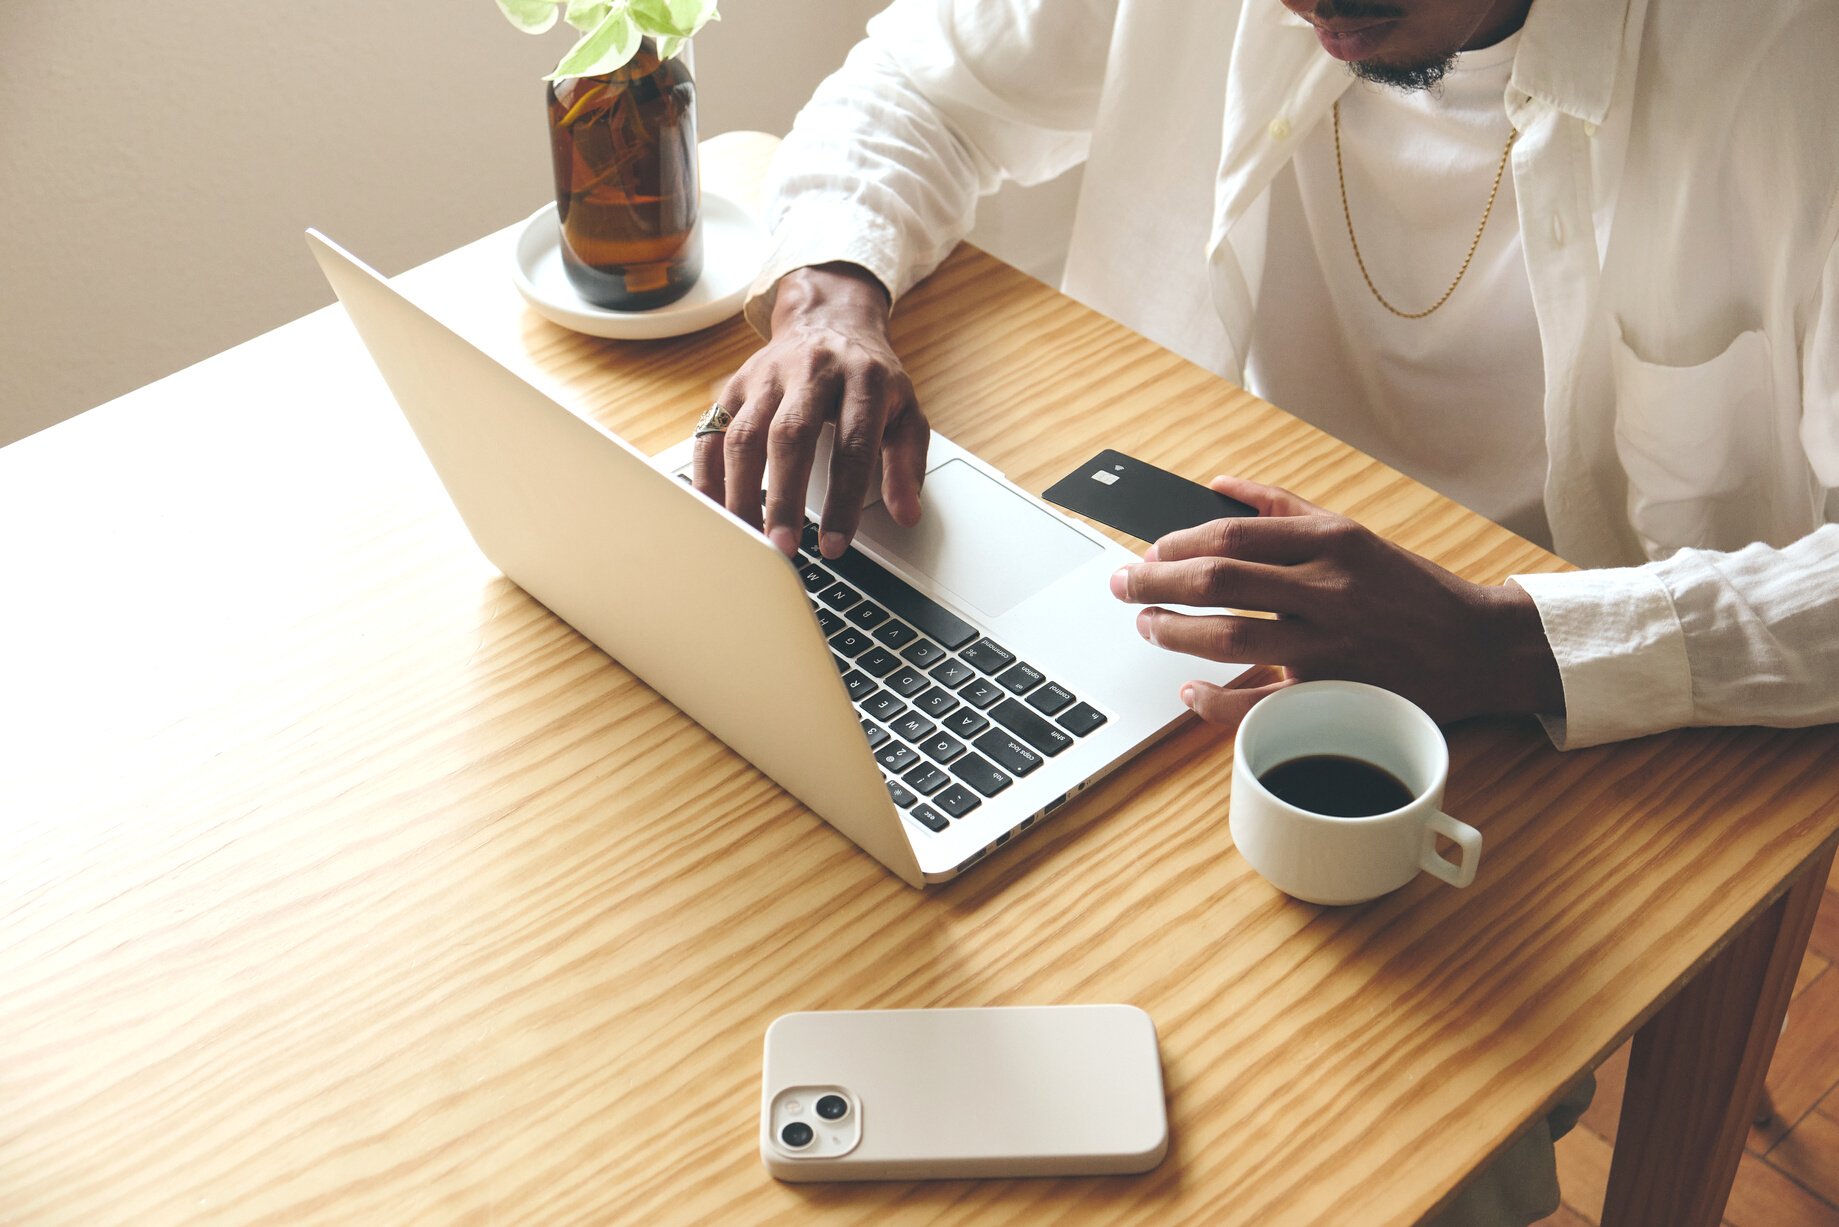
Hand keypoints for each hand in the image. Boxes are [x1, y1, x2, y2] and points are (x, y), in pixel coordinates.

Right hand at [694, 262, 928, 558]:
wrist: (830, 319)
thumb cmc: (869, 376)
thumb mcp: (906, 411)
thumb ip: (907, 463)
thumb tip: (907, 515)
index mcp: (861, 379)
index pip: (852, 445)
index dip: (843, 500)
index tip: (834, 545)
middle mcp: (811, 372)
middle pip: (790, 436)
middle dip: (784, 497)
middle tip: (782, 546)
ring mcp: (767, 377)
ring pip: (745, 434)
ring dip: (741, 491)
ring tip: (747, 536)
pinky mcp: (735, 384)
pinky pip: (712, 431)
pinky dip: (708, 473)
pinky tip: (714, 508)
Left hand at [1108, 476, 1563, 730]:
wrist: (1479, 647)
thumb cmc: (1410, 590)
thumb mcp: (1353, 531)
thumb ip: (1283, 507)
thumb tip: (1218, 484)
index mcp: (1333, 541)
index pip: (1234, 535)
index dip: (1179, 543)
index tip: (1151, 550)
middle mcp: (1330, 588)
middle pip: (1219, 580)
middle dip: (1156, 581)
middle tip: (1124, 586)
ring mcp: (1331, 645)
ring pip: (1230, 637)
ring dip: (1174, 632)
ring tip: (1147, 626)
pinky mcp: (1335, 695)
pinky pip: (1259, 703)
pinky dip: (1215, 699)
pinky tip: (1190, 688)